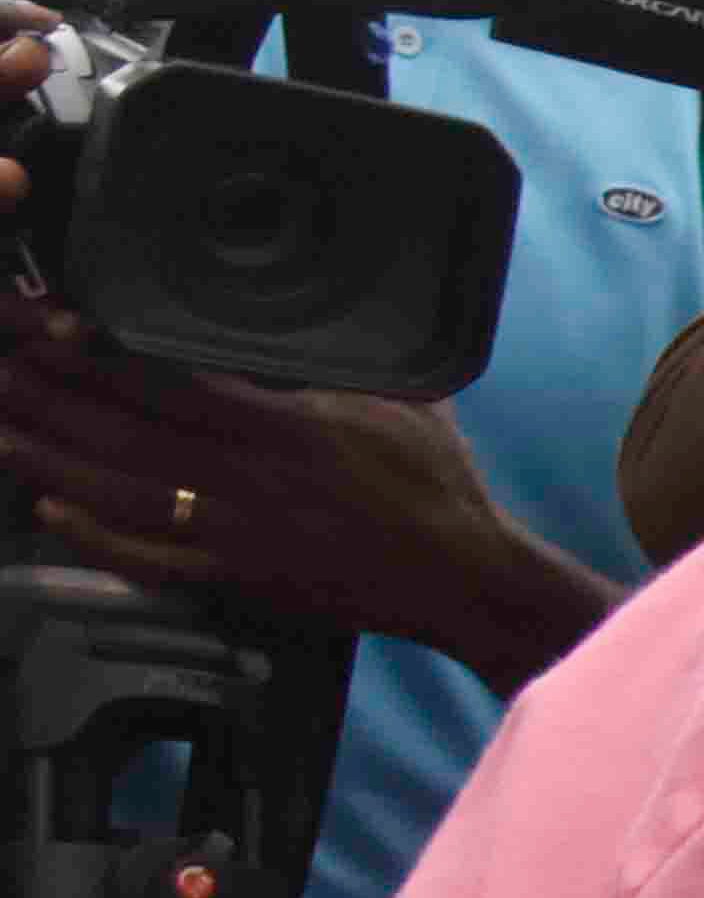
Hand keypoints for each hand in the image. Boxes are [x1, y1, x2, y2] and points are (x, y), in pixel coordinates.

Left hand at [0, 302, 603, 677]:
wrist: (461, 576)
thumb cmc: (435, 485)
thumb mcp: (399, 403)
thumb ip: (341, 365)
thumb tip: (306, 320)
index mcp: (286, 426)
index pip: (171, 382)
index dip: (102, 355)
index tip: (51, 325)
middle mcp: (247, 477)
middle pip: (123, 432)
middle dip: (50, 396)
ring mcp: (234, 532)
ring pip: (117, 490)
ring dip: (48, 458)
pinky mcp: (237, 577)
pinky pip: (148, 559)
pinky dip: (94, 537)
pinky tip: (49, 511)